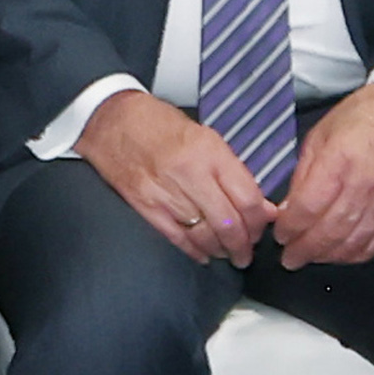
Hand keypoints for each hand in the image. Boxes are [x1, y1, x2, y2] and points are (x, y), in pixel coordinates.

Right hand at [80, 89, 273, 265]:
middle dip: (243, 245)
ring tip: (228, 254)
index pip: (247, 199)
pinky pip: (175, 236)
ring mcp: (164, 192)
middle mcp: (189, 174)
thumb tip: (262, 207)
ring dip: (220, 250)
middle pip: (228, 223)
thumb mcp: (206, 138)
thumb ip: (234, 173)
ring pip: (203, 235)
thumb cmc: (159, 124)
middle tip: (247, 252)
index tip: (262, 229)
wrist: (111, 119)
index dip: (259, 222)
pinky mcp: (144, 204)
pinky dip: (193, 250)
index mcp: (209, 153)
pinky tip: (204, 254)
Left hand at [268, 81, 373, 269]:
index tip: (280, 236)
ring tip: (310, 258)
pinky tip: (340, 254)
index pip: (308, 208)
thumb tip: (286, 210)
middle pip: (330, 231)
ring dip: (328, 256)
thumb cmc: (361, 120)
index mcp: (341, 162)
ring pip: (354, 242)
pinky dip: (356, 254)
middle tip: (289, 259)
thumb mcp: (318, 137)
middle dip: (305, 250)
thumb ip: (302, 176)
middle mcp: (367, 185)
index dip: (290, 228)